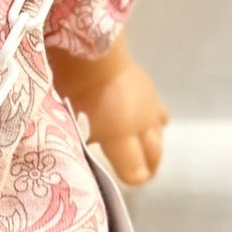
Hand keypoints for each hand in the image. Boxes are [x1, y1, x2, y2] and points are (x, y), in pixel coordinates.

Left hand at [74, 60, 168, 184]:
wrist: (89, 50)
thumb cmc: (74, 89)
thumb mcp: (72, 122)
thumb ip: (79, 141)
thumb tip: (82, 150)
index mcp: (122, 135)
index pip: (137, 171)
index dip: (132, 178)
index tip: (122, 181)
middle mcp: (142, 122)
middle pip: (154, 153)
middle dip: (146, 166)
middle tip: (135, 172)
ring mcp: (148, 104)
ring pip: (159, 132)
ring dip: (151, 143)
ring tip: (138, 148)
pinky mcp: (147, 88)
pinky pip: (157, 111)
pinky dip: (151, 119)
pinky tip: (137, 117)